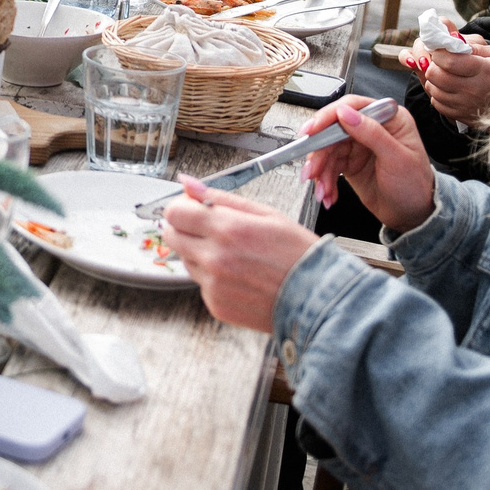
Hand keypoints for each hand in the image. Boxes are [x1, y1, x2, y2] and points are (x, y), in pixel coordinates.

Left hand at [160, 180, 319, 333]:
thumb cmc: (297, 254)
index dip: (182, 207)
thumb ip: (221, 197)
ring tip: (236, 256)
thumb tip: (188, 184)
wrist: (316, 298)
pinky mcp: (215, 306)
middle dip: (186, 228)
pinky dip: (213, 279)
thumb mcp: (265, 213)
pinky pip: (201, 284)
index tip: (194, 209)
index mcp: (226, 229)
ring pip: (186, 260)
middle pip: (172, 235)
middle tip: (213, 230)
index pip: (174, 212)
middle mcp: (214, 258)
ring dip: (201, 253)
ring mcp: (213, 285)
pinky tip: (239, 276)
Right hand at [300, 95, 438, 235]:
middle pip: (333, 129)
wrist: (413, 215)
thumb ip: (372, 134)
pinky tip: (328, 193)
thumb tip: (346, 113)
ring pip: (327, 150)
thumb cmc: (416, 185)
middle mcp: (371, 128)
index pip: (352, 107)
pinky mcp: (349, 162)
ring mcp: (358, 145)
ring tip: (322, 190)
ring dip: (320, 171)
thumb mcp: (397, 159)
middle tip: (311, 169)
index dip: (329, 116)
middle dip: (319, 152)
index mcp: (388, 118)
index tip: (312, 130)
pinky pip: (328, 166)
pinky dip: (324, 180)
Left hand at [424, 37, 489, 122]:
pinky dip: (438, 93)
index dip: (438, 52)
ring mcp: (465, 106)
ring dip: (434, 79)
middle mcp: (473, 90)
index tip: (440, 49)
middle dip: (433, 64)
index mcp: (484, 71)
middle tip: (440, 60)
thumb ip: (472, 44)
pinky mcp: (460, 116)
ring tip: (446, 73)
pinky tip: (449, 87)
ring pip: (432, 89)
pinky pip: (437, 103)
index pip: (449, 61)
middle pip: (435, 75)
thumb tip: (448, 35)